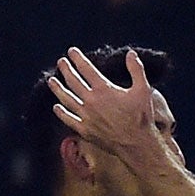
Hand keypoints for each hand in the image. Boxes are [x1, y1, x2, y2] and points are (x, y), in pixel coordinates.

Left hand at [47, 47, 161, 158]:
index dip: (78, 59)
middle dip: (66, 70)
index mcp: (104, 89)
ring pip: (67, 99)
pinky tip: (56, 107)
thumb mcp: (143, 89)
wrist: (136, 143)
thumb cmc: (141, 116)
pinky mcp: (84, 130)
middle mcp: (91, 101)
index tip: (71, 52)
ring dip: (58, 89)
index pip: (86, 69)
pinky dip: (61, 113)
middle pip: (73, 82)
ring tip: (51, 80)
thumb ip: (136, 69)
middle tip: (60, 62)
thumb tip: (130, 53)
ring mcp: (86, 116)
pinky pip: (69, 120)